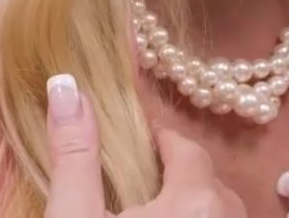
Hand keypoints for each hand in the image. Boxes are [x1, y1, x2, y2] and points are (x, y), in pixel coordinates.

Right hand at [45, 73, 247, 217]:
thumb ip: (75, 156)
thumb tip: (65, 84)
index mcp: (195, 203)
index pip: (187, 151)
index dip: (161, 139)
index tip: (140, 136)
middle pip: (212, 183)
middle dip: (183, 174)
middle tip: (146, 175)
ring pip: (224, 213)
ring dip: (198, 206)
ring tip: (160, 207)